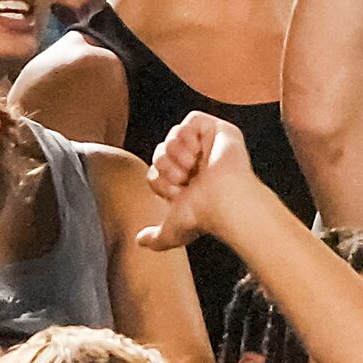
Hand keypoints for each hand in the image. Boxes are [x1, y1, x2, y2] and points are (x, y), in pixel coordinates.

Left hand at [139, 112, 270, 249]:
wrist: (223, 202)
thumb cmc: (203, 217)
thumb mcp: (172, 232)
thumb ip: (156, 239)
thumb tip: (140, 242)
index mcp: (187, 181)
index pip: (155, 171)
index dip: (160, 181)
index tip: (177, 194)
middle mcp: (197, 162)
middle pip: (160, 152)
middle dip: (166, 168)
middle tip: (185, 180)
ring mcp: (209, 145)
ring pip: (172, 137)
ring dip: (176, 155)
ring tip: (193, 168)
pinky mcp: (218, 130)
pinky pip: (190, 121)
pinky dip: (188, 137)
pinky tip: (198, 152)